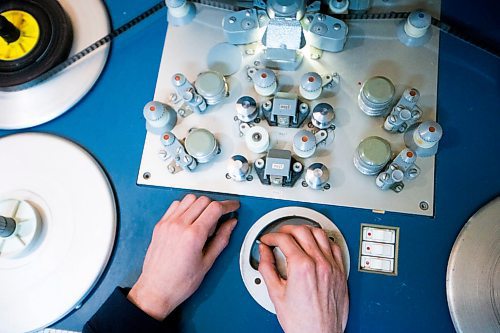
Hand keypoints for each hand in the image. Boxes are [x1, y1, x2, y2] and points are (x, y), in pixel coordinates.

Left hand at [128, 194, 239, 319]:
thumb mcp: (207, 262)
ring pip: (189, 198)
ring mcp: (168, 224)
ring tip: (205, 219)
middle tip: (221, 217)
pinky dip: (186, 206)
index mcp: (193, 235)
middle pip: (203, 200)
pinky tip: (190, 218)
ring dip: (201, 204)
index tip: (233, 207)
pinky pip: (175, 205)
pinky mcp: (160, 225)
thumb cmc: (179, 282)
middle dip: (216, 205)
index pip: (215, 208)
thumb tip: (230, 225)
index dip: (228, 205)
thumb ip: (222, 239)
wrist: (156, 290)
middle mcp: (179, 225)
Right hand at [259, 225, 348, 332]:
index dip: (271, 236)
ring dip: (305, 230)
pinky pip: (334, 246)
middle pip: (302, 230)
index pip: (284, 238)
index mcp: (302, 267)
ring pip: (320, 233)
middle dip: (286, 229)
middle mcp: (319, 263)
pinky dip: (323, 241)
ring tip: (295, 235)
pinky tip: (316, 244)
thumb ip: (266, 267)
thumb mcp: (275, 294)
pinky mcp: (340, 272)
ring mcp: (332, 266)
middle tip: (278, 235)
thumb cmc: (300, 321)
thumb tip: (263, 252)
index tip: (267, 240)